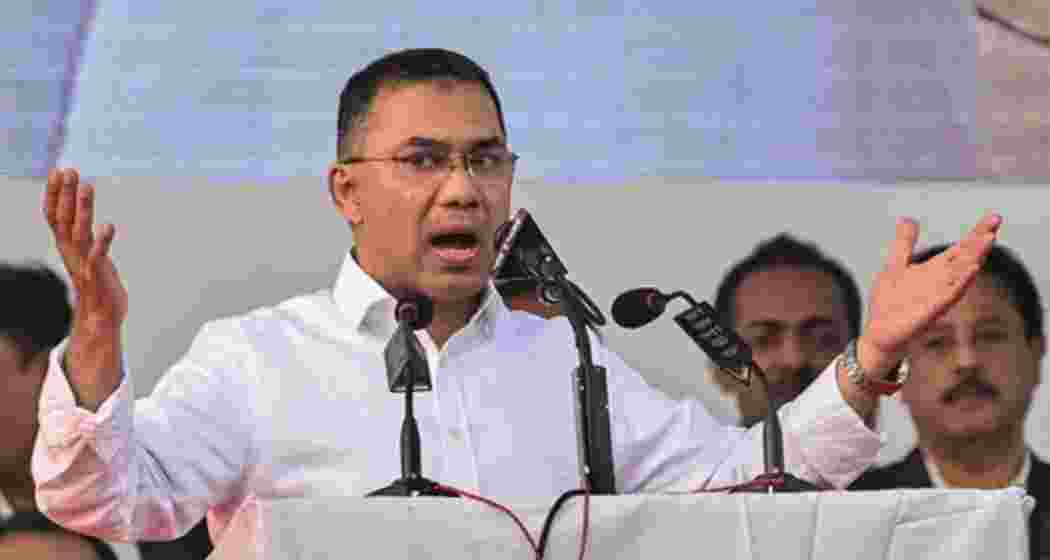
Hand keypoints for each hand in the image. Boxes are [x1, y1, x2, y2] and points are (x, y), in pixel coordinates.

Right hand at [44, 168, 127, 332]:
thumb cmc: (97, 286)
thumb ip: (85, 238)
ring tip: (87, 186)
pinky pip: (97, 257)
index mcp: (68, 247)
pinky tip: (109, 225)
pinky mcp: (98, 277)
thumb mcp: (88, 256)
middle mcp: (71, 253)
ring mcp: (83, 264)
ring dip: (83, 209)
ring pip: (79, 232)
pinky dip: (102, 241)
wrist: (99, 321)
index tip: (58, 171)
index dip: (55, 194)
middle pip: (63, 219)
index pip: (55, 216)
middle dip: (65, 194)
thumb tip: (85, 218)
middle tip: (68, 170)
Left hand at [859, 213, 1001, 374]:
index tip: (995, 217)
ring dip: (973, 258)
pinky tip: (971, 270)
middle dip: (979, 242)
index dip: (976, 233)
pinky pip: (948, 296)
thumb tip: (909, 219)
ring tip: (987, 240)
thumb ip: (904, 244)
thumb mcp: (894, 266)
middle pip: (965, 258)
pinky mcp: (929, 312)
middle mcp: (940, 282)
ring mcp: (937, 297)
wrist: (879, 334)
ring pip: (960, 275)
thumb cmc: (890, 302)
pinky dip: (959, 283)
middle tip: (995, 224)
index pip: (960, 248)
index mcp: (934, 270)